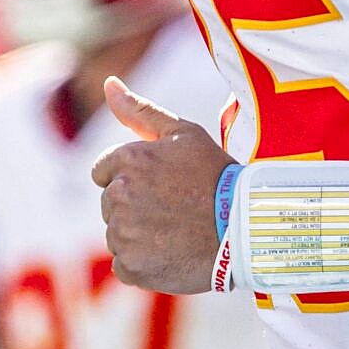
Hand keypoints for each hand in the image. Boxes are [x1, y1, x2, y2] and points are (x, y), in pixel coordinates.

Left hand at [91, 78, 232, 293]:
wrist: (246, 229)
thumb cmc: (217, 177)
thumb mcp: (183, 134)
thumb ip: (140, 111)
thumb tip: (108, 82)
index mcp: (127, 160)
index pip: (103, 172)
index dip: (133, 179)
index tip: (161, 186)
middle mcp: (118, 195)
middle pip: (110, 205)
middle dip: (135, 207)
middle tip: (175, 210)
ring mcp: (123, 234)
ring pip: (118, 235)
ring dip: (140, 236)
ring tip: (177, 232)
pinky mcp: (130, 266)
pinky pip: (125, 265)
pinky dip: (144, 264)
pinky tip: (172, 254)